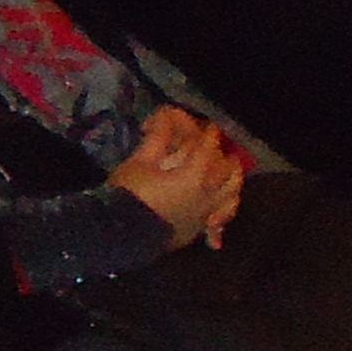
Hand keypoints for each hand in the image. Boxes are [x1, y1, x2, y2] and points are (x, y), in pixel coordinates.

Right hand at [108, 106, 243, 248]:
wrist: (120, 235)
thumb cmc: (127, 194)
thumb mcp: (139, 162)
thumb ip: (159, 138)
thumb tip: (166, 115)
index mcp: (195, 175)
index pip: (208, 147)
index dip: (208, 134)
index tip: (208, 126)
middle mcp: (209, 195)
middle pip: (227, 168)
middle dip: (220, 154)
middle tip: (212, 147)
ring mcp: (206, 215)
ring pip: (232, 193)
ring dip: (231, 179)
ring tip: (225, 171)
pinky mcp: (198, 230)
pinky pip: (221, 217)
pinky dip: (224, 208)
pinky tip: (222, 205)